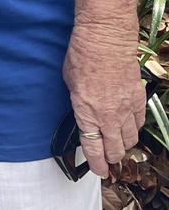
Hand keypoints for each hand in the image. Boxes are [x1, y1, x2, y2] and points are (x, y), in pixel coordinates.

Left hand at [62, 25, 144, 176]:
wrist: (105, 39)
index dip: (97, 163)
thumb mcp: (69, 82)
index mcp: (86, 112)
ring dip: (124, 145)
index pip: (93, 148)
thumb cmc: (81, 55)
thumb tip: (83, 110)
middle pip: (114, 149)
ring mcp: (126, 108)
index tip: (99, 171)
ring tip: (118, 144)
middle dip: (111, 158)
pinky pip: (139, 122)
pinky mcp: (138, 98)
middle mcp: (108, 116)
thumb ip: (78, 102)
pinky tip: (129, 126)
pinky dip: (134, 128)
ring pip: (130, 139)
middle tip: (109, 160)